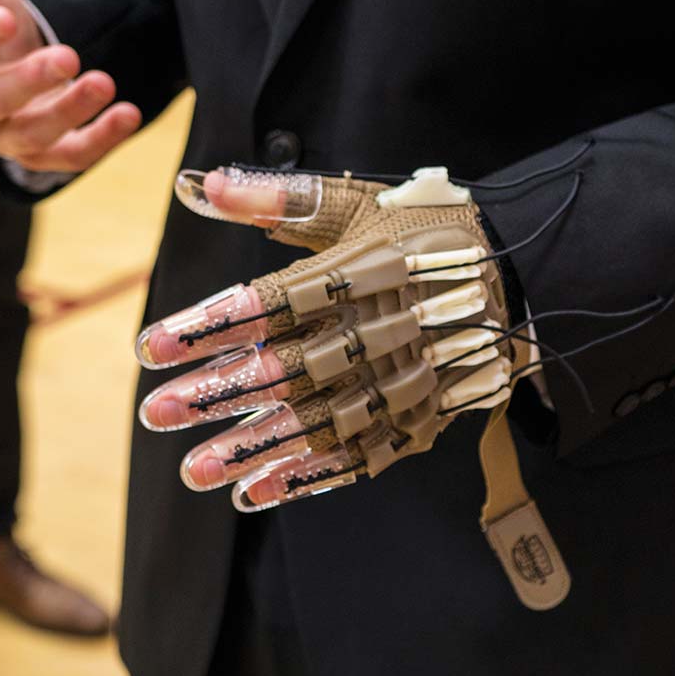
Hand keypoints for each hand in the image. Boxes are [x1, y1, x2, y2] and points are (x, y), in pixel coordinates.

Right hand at [0, 0, 140, 172]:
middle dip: (29, 81)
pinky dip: (101, 140)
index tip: (7, 18)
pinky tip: (129, 114)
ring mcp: (6, 135)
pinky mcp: (45, 154)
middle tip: (68, 56)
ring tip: (106, 82)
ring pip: (31, 136)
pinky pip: (70, 158)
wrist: (9, 62)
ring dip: (70, 112)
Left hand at [135, 167, 525, 511]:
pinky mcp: (424, 415)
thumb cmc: (425, 233)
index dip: (215, 326)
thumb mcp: (360, 203)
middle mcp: (386, 328)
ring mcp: (409, 379)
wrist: (521, 277)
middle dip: (222, 393)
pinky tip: (259, 492)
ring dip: (258, 447)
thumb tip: (202, 183)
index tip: (153, 347)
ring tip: (196, 471)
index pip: (279, 303)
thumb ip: (281, 198)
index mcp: (366, 271)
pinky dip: (313, 476)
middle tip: (157, 414)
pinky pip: (367, 452)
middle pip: (295, 367)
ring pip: (325, 419)